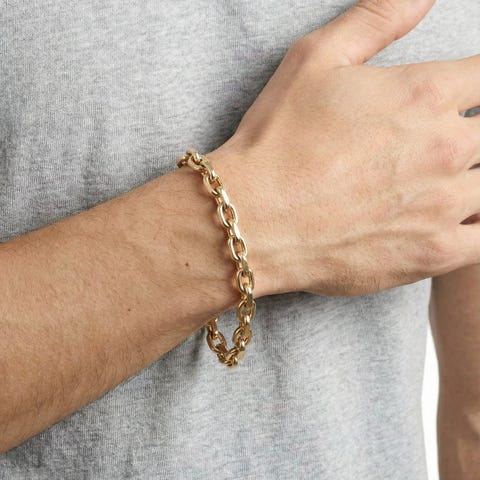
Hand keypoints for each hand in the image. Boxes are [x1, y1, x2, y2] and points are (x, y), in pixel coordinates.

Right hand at [209, 0, 479, 296]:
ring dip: (473, 179)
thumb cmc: (277, 143)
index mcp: (424, 94)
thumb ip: (377, 18)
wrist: (253, 218)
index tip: (467, 91)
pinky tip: (460, 220)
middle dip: (474, 133)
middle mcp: (445, 148)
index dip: (479, 81)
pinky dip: (478, 228)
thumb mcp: (316, 60)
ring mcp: (443, 206)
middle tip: (436, 145)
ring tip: (447, 182)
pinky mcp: (432, 254)